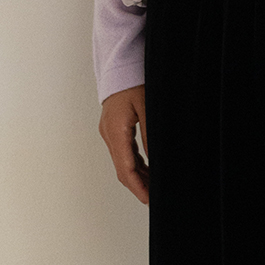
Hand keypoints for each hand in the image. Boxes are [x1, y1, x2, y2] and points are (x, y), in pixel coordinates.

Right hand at [99, 85, 148, 203]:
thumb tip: (156, 160)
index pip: (125, 169)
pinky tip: (146, 169)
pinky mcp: (112, 127)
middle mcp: (108, 134)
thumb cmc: (133, 81)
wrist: (120, 64)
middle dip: (137, 185)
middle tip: (153, 197)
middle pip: (121, 168)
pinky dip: (134, 163)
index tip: (149, 199)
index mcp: (115, 131)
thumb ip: (150, 136)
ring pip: (122, 161)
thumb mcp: (147, 108)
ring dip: (136, 175)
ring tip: (153, 186)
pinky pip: (122, 151)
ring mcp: (109, 131)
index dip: (137, 187)